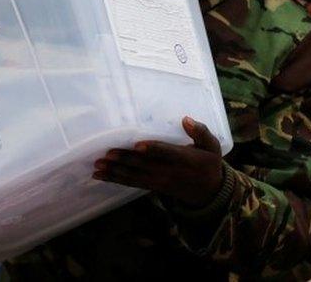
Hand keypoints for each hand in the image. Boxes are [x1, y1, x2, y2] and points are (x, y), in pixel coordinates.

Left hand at [93, 117, 224, 207]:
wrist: (208, 192)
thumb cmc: (208, 163)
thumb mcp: (212, 146)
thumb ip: (200, 132)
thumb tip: (186, 119)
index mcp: (185, 159)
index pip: (167, 153)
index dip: (153, 149)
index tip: (138, 145)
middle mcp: (169, 172)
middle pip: (145, 165)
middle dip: (125, 160)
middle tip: (107, 154)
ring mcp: (159, 181)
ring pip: (135, 176)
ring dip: (115, 172)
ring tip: (98, 166)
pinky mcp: (152, 186)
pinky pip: (132, 183)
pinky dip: (115, 179)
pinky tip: (100, 176)